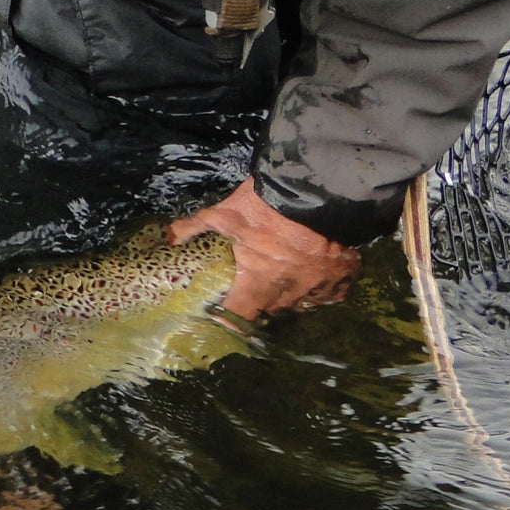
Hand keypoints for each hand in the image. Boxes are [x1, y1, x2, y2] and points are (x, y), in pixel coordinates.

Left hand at [169, 177, 361, 321]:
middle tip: (251, 281)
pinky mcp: (340, 281)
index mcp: (254, 286)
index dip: (224, 320)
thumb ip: (197, 227)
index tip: (217, 317)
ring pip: (296, 300)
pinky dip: (317, 284)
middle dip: (256, 298)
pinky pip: (326, 292)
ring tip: (282, 270)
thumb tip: (169, 236)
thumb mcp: (227, 213)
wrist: (323, 190)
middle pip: (265, 309)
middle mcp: (284, 297)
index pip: (233, 320)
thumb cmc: (269, 205)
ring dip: (286, 289)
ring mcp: (315, 292)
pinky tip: (311, 268)